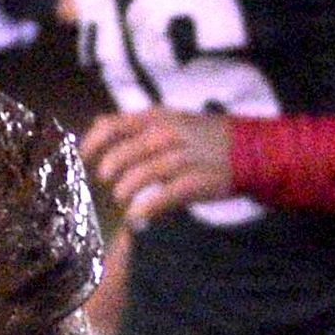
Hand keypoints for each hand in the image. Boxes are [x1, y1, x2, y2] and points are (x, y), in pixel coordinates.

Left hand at [78, 107, 233, 225]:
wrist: (251, 150)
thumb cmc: (206, 137)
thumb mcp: (174, 119)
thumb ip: (141, 126)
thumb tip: (102, 132)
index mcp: (157, 117)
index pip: (112, 125)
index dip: (91, 144)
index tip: (84, 159)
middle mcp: (166, 135)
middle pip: (121, 155)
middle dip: (108, 173)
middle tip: (108, 184)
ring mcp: (181, 158)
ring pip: (138, 177)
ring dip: (124, 192)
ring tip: (122, 202)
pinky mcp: (194, 182)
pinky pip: (161, 197)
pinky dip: (144, 210)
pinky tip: (138, 217)